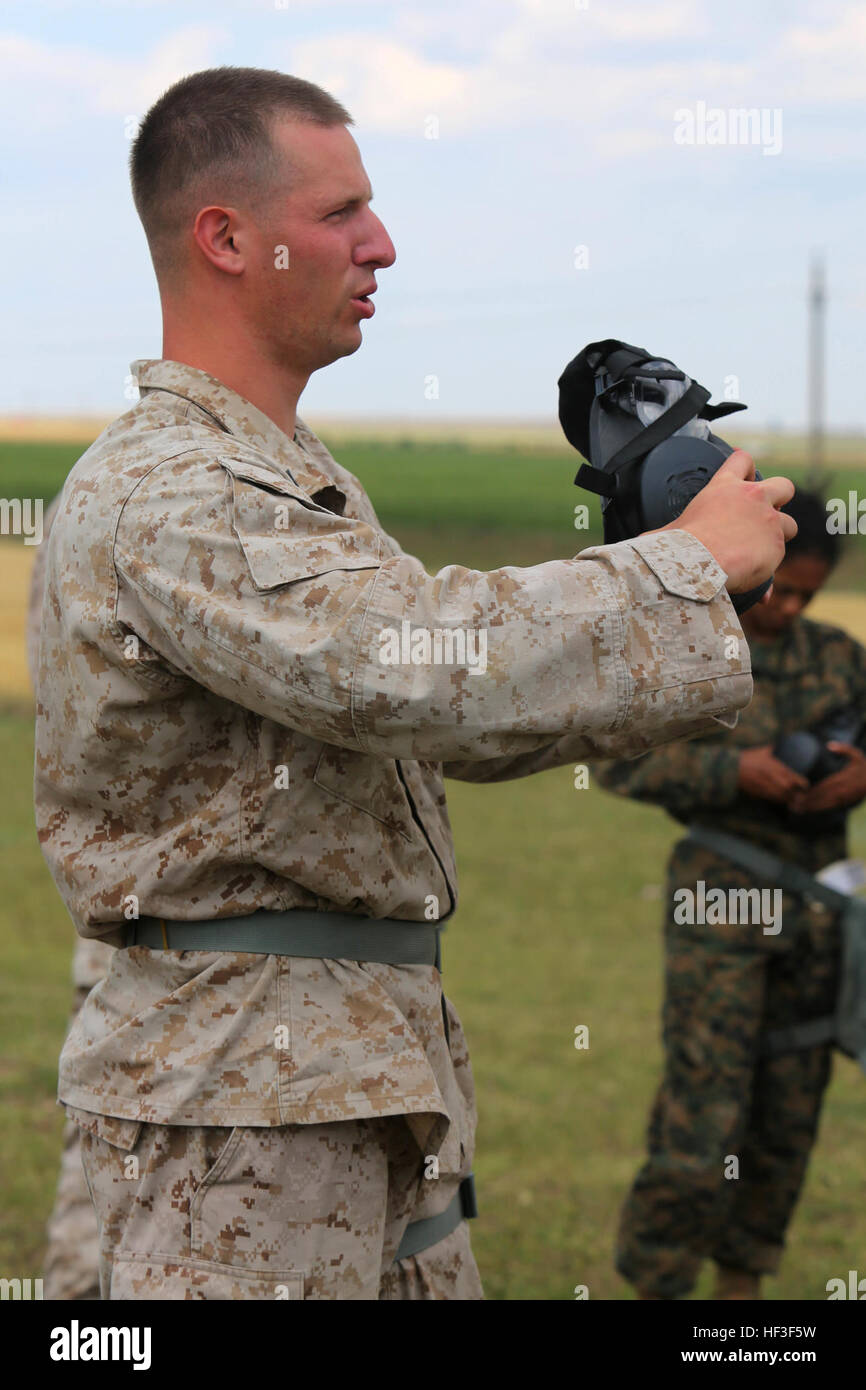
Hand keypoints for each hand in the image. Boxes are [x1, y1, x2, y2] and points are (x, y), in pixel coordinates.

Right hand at [661, 450, 796, 593]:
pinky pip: (779, 559)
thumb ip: (664, 532)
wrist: (696, 565)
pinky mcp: (777, 546)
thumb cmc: (677, 546)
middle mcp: (753, 498)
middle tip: (765, 515)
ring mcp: (769, 521)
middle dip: (780, 499)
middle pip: (783, 486)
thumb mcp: (668, 530)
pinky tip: (758, 583)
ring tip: (761, 553)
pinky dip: (769, 570)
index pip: (742, 460)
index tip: (745, 475)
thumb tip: (640, 544)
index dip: (746, 466)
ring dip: (779, 537)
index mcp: (724, 488)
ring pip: (790, 524)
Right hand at [737, 745, 808, 803]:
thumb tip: (782, 743)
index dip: (802, 782)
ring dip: (788, 798)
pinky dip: (778, 800)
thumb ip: (773, 749)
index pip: (793, 777)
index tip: (806, 784)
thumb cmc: (748, 758)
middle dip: (797, 792)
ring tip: (793, 799)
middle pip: (789, 789)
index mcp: (775, 766)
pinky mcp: (759, 793)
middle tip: (802, 794)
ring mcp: (765, 786)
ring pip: (782, 796)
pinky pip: (772, 799)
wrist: (732, 768)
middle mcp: (772, 777)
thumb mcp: (762, 751)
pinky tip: (781, 799)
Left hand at [788, 743, 865, 813]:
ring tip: (797, 809)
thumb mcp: (857, 755)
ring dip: (811, 807)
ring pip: (825, 803)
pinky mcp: (846, 802)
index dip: (812, 790)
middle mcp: (843, 789)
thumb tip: (829, 745)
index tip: (800, 792)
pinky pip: (831, 806)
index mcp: (843, 778)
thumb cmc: (864, 766)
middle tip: (793, 803)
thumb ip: (844, 749)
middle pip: (822, 796)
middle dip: (808, 801)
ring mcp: (844, 797)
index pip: (825, 786)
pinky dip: (820, 809)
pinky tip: (810, 810)